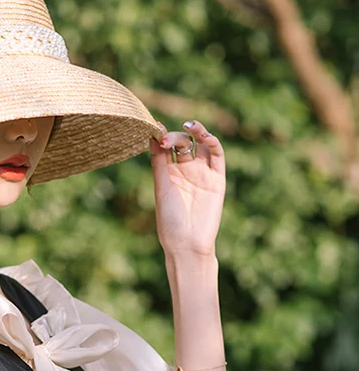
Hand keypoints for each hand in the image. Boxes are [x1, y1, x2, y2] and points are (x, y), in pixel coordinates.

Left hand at [150, 119, 225, 257]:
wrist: (187, 244)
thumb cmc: (170, 220)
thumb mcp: (162, 188)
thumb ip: (159, 162)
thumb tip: (152, 134)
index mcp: (168, 173)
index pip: (167, 146)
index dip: (162, 135)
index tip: (155, 128)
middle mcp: (186, 170)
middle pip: (183, 142)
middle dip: (176, 137)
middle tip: (167, 140)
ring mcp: (202, 173)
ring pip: (202, 144)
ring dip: (197, 131)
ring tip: (189, 126)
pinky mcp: (217, 179)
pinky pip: (217, 156)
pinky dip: (213, 143)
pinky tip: (205, 137)